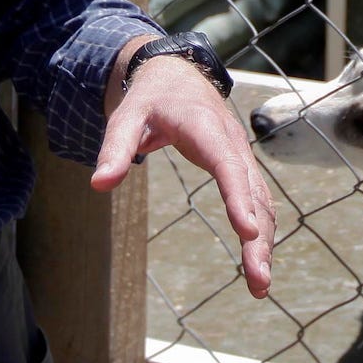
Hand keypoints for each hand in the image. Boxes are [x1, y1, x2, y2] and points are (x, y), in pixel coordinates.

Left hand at [90, 51, 275, 296]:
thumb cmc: (150, 99)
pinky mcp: (241, 168)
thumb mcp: (126, 116)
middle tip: (259, 282)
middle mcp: (232, 143)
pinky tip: (258, 260)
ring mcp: (241, 156)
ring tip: (259, 287)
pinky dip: (262, 231)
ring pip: (262, 202)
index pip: (227, 166)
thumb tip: (99, 185)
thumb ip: (115, 149)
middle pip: (253, 193)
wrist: (178, 75)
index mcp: (206, 128)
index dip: (238, 198)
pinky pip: (258, 201)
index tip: (246, 230)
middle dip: (257, 238)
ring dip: (264, 242)